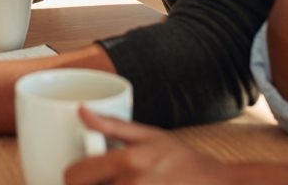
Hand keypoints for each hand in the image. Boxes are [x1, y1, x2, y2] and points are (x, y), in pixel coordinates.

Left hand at [65, 108, 230, 184]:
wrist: (216, 184)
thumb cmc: (182, 160)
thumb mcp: (150, 134)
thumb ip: (112, 125)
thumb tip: (81, 110)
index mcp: (128, 161)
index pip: (77, 174)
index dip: (71, 176)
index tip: (76, 176)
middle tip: (98, 180)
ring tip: (116, 182)